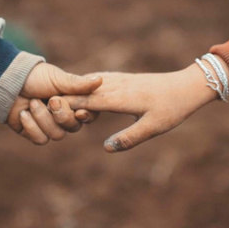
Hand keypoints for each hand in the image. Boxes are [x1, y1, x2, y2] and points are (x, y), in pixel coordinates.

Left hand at [7, 63, 101, 143]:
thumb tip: (100, 80)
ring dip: (43, 118)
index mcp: (73, 102)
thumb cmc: (36, 76)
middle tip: (50, 100)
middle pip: (73, 127)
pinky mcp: (33, 133)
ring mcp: (48, 126)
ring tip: (32, 102)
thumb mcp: (58, 78)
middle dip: (61, 115)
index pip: (88, 115)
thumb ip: (78, 84)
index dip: (86, 116)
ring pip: (56, 135)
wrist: (8, 80)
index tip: (79, 111)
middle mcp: (63, 116)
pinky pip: (40, 139)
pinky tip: (23, 113)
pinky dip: (31, 126)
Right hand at [56, 57, 228, 151]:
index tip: (47, 109)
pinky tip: (79, 88)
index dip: (67, 105)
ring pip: (89, 83)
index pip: (87, 101)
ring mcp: (120, 80)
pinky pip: (98, 80)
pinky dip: (85, 85)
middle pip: (84, 90)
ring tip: (53, 97)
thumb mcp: (153, 128)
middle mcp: (117, 85)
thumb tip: (106, 148)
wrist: (188, 86)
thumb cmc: (172, 109)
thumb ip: (129, 138)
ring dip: (73, 90)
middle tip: (41, 103)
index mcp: (121, 98)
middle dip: (63, 97)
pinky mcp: (124, 79)